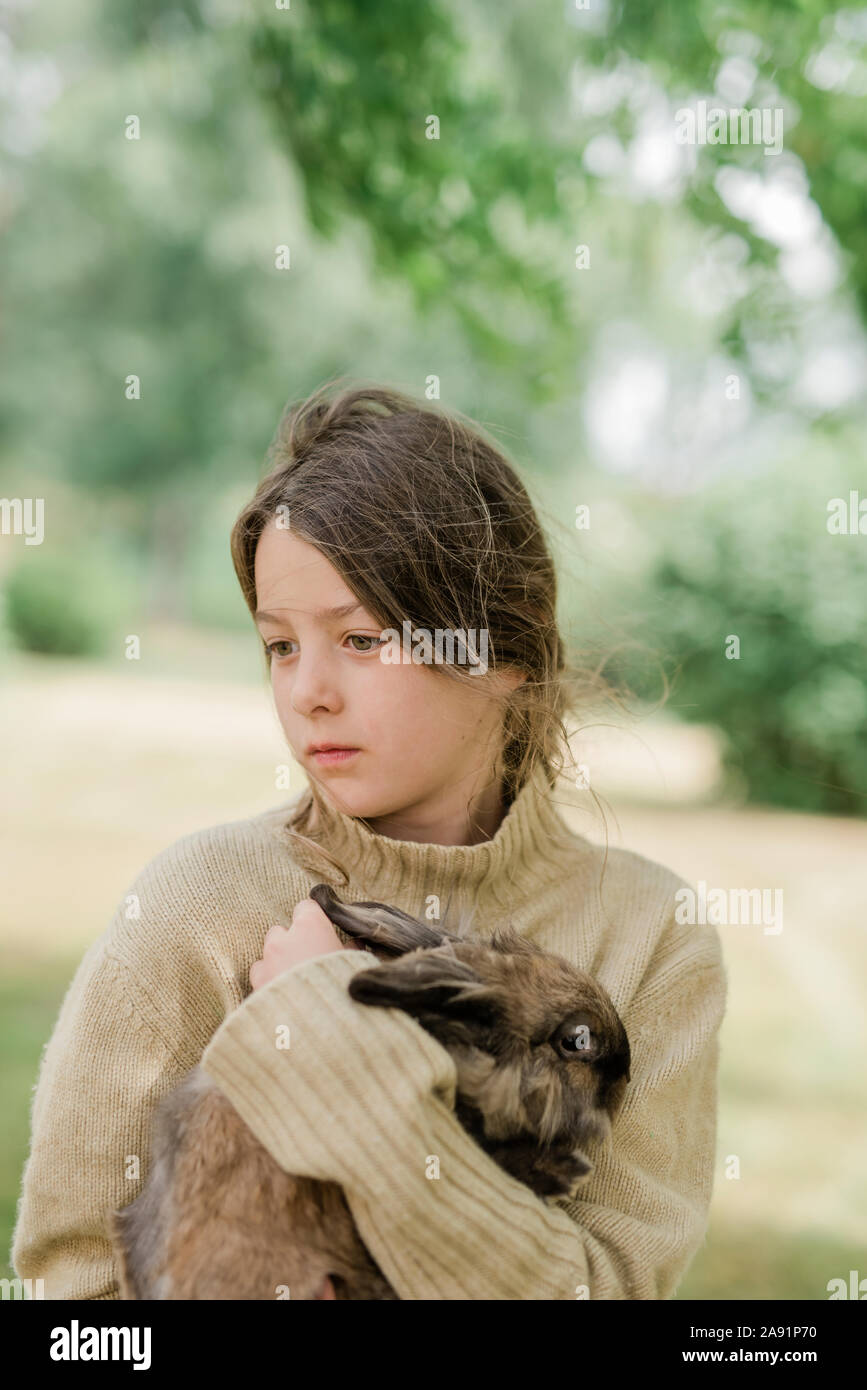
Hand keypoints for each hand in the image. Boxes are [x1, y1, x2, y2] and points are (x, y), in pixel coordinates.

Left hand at [249, 898, 363, 991]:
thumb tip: (353, 944)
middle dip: (292, 942)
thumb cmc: (344, 988)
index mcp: (310, 927)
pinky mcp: (257, 984)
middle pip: (282, 930)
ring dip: (277, 961)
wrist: (322, 1026)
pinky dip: (268, 981)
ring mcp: (267, 961)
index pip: (305, 907)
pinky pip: (260, 975)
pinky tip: (283, 994)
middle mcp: (284, 939)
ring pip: (267, 953)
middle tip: (308, 959)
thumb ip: (350, 949)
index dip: (314, 919)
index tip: (321, 931)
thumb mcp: (356, 964)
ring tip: (294, 981)